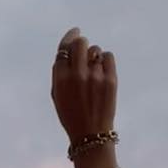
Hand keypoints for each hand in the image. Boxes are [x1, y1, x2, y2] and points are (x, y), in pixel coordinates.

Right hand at [50, 26, 116, 143]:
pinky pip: (108, 56)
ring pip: (95, 49)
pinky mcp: (110, 80)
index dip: (70, 37)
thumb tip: (66, 51)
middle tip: (84, 52)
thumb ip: (59, 72)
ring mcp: (95, 76)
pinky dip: (105, 60)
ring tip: (93, 71)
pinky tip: (103, 72)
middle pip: (80, 43)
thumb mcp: (57, 95)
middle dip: (82, 44)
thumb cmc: (71, 115)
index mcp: (61, 78)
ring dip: (94, 56)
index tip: (75, 32)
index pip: (64, 48)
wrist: (90, 135)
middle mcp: (77, 75)